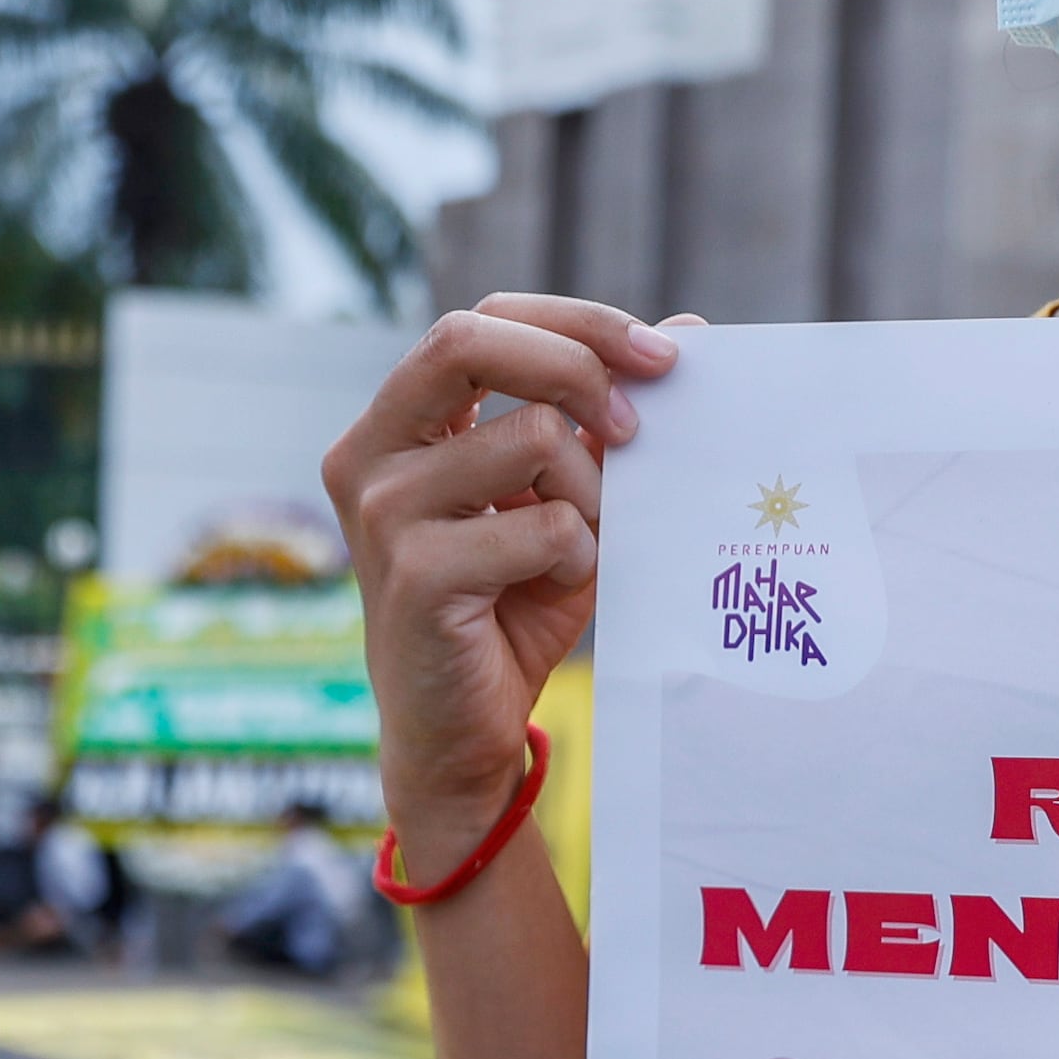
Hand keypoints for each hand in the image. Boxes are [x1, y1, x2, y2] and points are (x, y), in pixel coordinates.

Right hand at [319, 295, 683, 854]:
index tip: (662, 356)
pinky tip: (558, 586)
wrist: (461, 737)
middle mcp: (368, 455)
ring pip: (532, 438)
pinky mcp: (415, 575)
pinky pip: (542, 525)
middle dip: (577, 365)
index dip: (575, 324)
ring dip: (592, 492)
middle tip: (635, 426)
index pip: (481, 321)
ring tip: (582, 544)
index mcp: (396, 425)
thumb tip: (689, 329)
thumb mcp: (566, 500)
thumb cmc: (510, 611)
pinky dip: (579, 553)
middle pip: (469, 339)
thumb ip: (604, 422)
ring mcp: (382, 513)